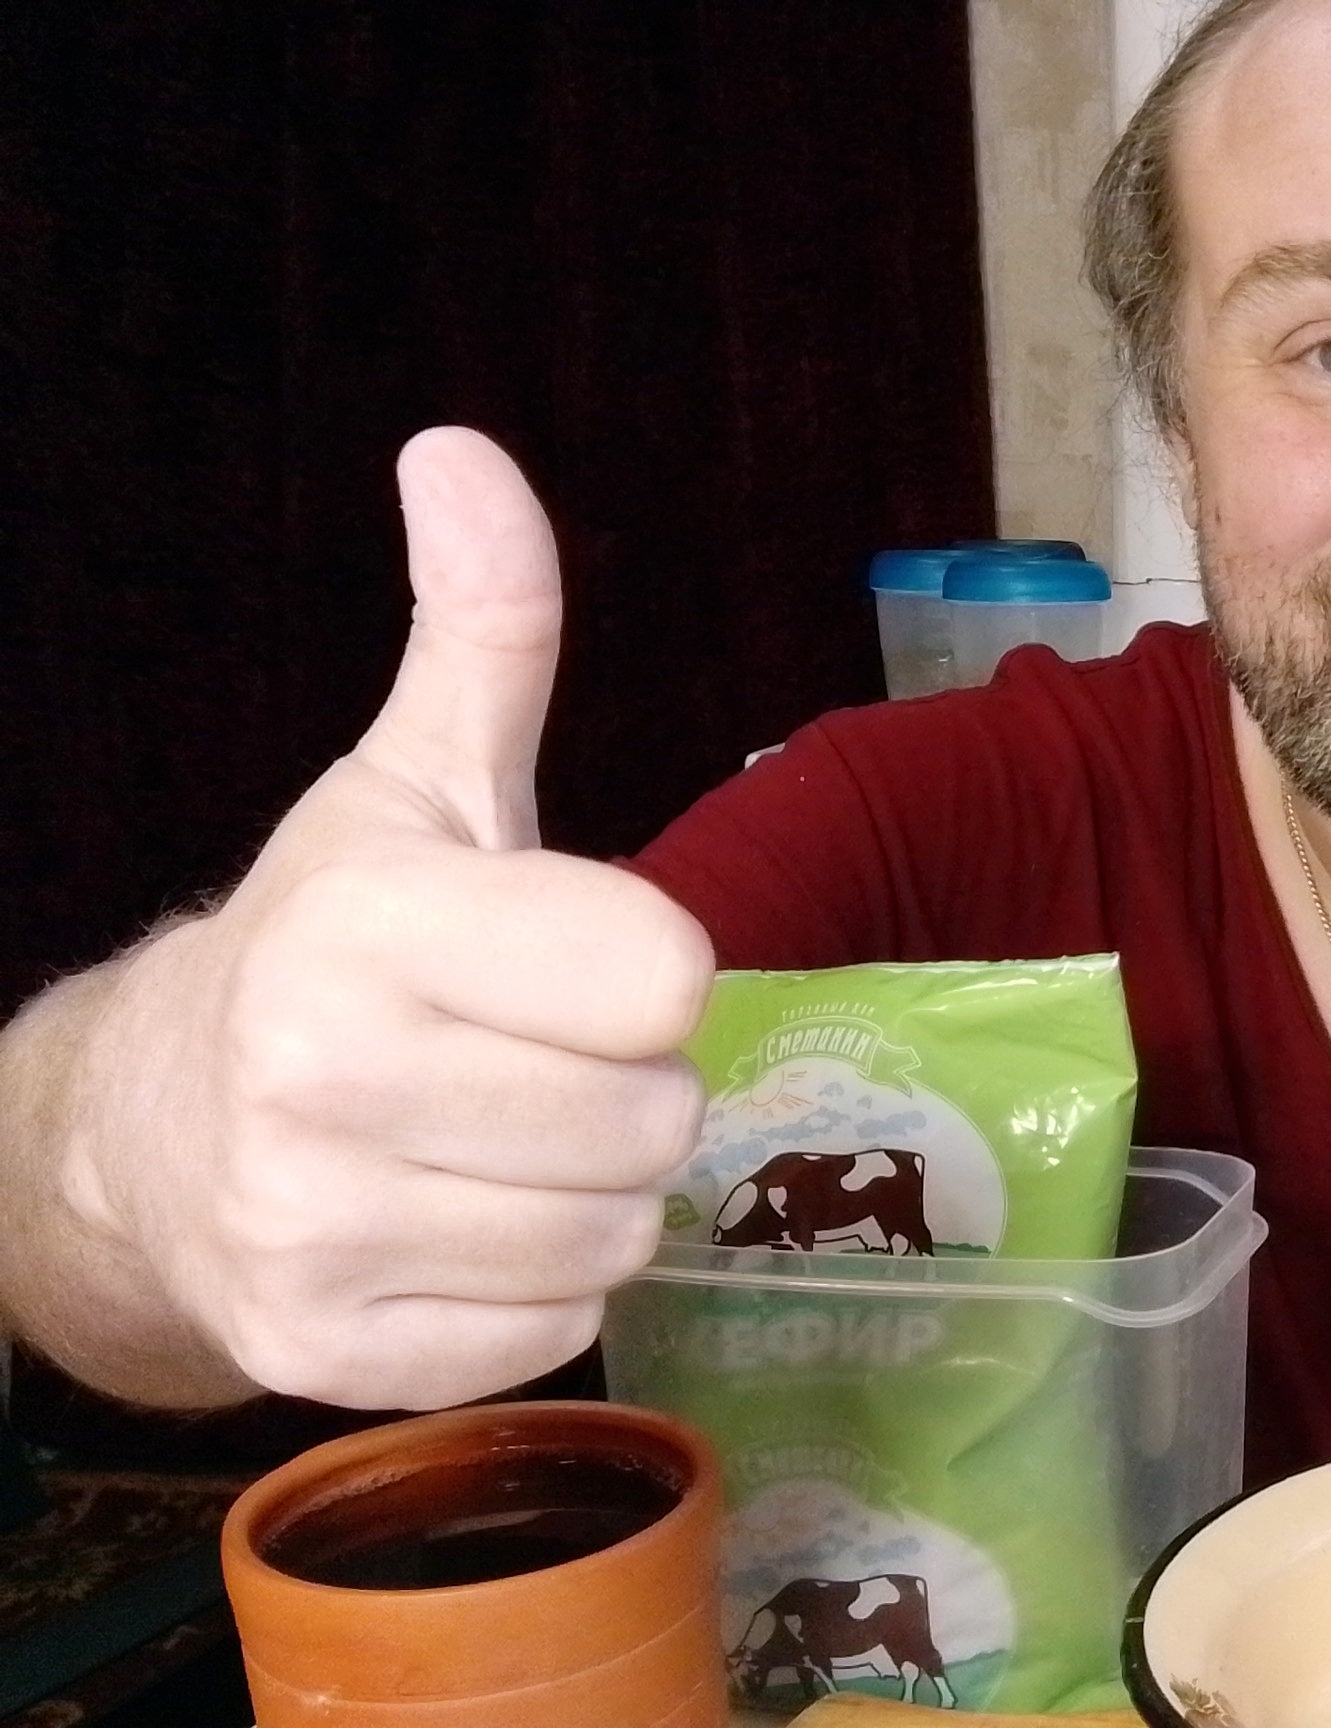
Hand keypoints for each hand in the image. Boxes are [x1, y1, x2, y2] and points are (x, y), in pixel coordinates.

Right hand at [66, 428, 713, 1409]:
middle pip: (656, 1116)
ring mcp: (310, 1230)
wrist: (154, 1132)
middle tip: (537, 1058)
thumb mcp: (416, 783)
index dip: (645, 971)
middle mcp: (318, 1081)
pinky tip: (458, 1226)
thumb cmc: (338, 945)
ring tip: (501, 1140)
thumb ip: (482, 633)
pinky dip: (538, 1288)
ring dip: (593, 1190)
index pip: (663, 978)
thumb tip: (462, 454)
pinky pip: (558, 1327)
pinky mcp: (325, 1353)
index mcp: (363, 927)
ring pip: (618, 1231)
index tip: (570, 961)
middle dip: (627, 1088)